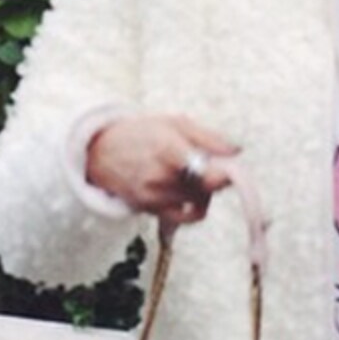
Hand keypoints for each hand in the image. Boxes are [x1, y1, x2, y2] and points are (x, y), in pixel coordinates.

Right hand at [86, 114, 238, 228]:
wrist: (100, 152)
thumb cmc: (141, 133)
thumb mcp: (175, 123)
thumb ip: (208, 137)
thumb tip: (237, 149)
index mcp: (168, 149)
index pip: (206, 171)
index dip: (225, 172)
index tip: (232, 168)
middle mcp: (160, 176)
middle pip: (208, 187)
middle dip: (217, 177)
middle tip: (212, 164)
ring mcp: (154, 196)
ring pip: (200, 201)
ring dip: (206, 190)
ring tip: (194, 174)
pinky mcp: (151, 210)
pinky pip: (187, 216)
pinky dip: (196, 207)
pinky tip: (192, 194)